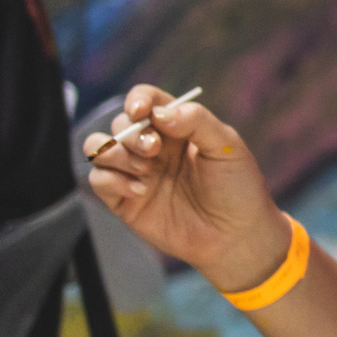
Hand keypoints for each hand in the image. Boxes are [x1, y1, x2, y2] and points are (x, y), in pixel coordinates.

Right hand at [84, 85, 291, 294]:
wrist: (236, 237)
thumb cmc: (238, 188)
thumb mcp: (227, 147)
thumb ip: (196, 121)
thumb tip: (158, 112)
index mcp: (177, 128)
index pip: (146, 101)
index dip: (137, 100)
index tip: (141, 111)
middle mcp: (153, 148)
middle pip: (121, 124)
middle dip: (132, 133)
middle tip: (154, 149)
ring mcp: (137, 173)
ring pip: (100, 148)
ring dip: (116, 153)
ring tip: (146, 169)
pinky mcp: (125, 201)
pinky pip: (98, 179)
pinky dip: (111, 180)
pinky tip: (141, 191)